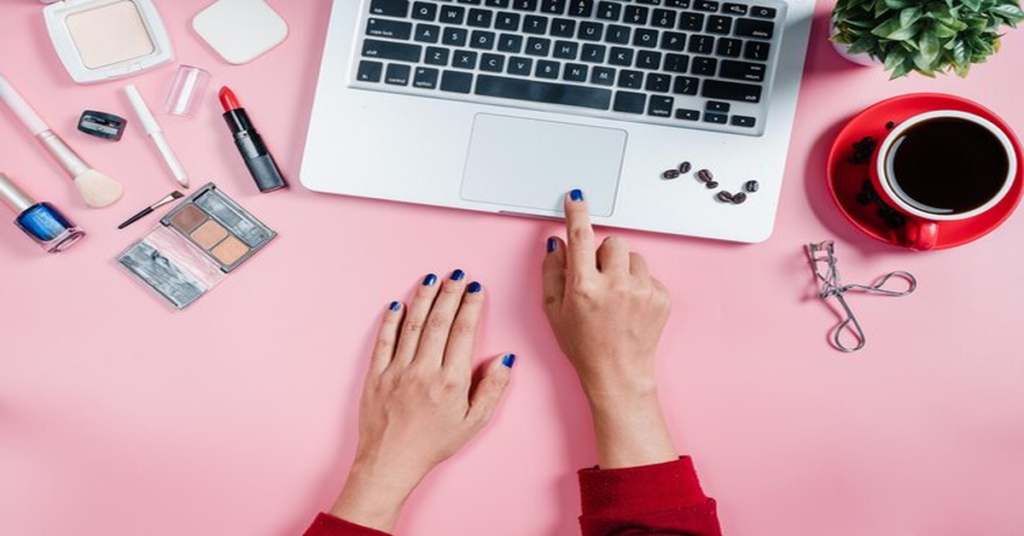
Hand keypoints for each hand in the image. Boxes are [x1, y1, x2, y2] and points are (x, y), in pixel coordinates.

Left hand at [331, 272, 514, 531]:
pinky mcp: (375, 375)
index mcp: (451, 381)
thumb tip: (506, 360)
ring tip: (431, 279)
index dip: (471, 306)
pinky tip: (398, 304)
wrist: (390, 463)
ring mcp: (396, 371)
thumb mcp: (473, 423)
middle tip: (457, 275)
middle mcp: (423, 370)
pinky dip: (391, 320)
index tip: (476, 288)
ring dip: (423, 298)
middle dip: (449, 293)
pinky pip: (384, 341)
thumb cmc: (433, 445)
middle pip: (438, 321)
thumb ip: (492, 389)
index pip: (463, 332)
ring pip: (411, 325)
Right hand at [542, 190, 676, 468]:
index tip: (576, 196)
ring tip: (616, 297)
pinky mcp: (661, 298)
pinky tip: (630, 308)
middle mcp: (615, 286)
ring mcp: (642, 292)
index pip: (580, 236)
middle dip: (604, 254)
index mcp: (584, 287)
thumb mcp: (553, 312)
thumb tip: (557, 244)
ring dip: (623, 269)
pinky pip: (649, 275)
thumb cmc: (583, 346)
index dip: (576, 212)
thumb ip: (552, 273)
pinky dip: (639, 286)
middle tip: (598, 278)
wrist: (618, 374)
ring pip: (633, 257)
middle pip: (612, 242)